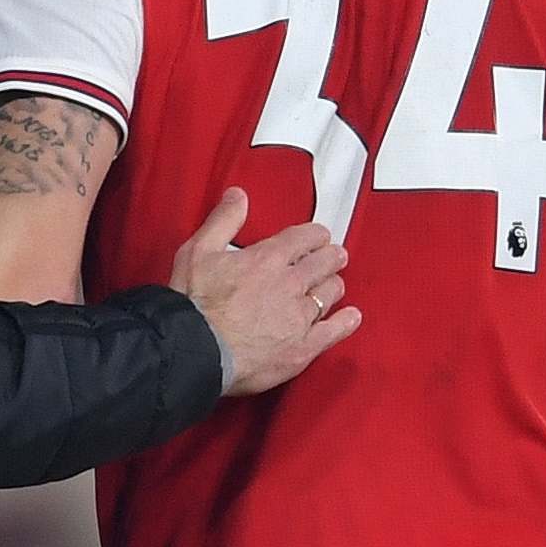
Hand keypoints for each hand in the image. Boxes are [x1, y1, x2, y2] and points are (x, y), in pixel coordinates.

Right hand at [168, 188, 360, 395]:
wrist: (197, 350)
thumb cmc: (195, 304)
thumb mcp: (198, 250)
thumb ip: (223, 220)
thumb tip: (238, 196)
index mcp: (269, 258)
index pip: (306, 238)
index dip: (316, 235)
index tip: (318, 236)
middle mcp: (291, 284)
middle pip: (324, 263)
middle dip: (331, 256)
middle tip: (334, 256)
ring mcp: (300, 317)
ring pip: (331, 293)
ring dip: (334, 284)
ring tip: (334, 283)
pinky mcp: (303, 348)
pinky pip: (334, 331)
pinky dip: (345, 321)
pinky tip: (350, 316)